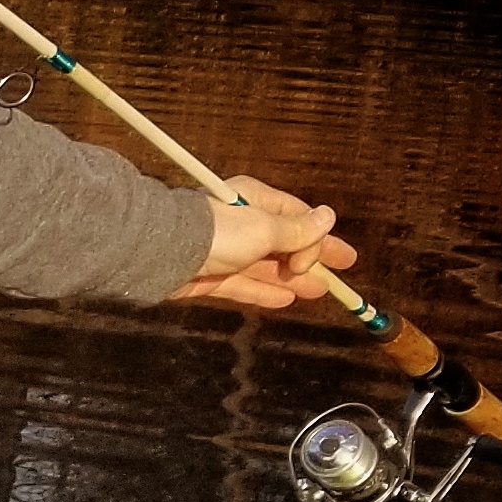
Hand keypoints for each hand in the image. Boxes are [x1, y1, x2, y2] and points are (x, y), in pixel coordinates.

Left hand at [170, 178, 357, 310]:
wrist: (161, 251)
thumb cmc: (218, 233)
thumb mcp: (265, 229)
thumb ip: (296, 231)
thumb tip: (327, 217)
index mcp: (254, 201)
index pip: (297, 217)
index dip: (320, 238)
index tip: (339, 260)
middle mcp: (240, 224)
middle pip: (284, 243)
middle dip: (312, 259)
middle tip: (340, 276)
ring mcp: (224, 252)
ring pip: (266, 266)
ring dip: (293, 279)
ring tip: (317, 292)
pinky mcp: (210, 276)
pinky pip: (244, 284)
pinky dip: (265, 291)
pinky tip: (285, 300)